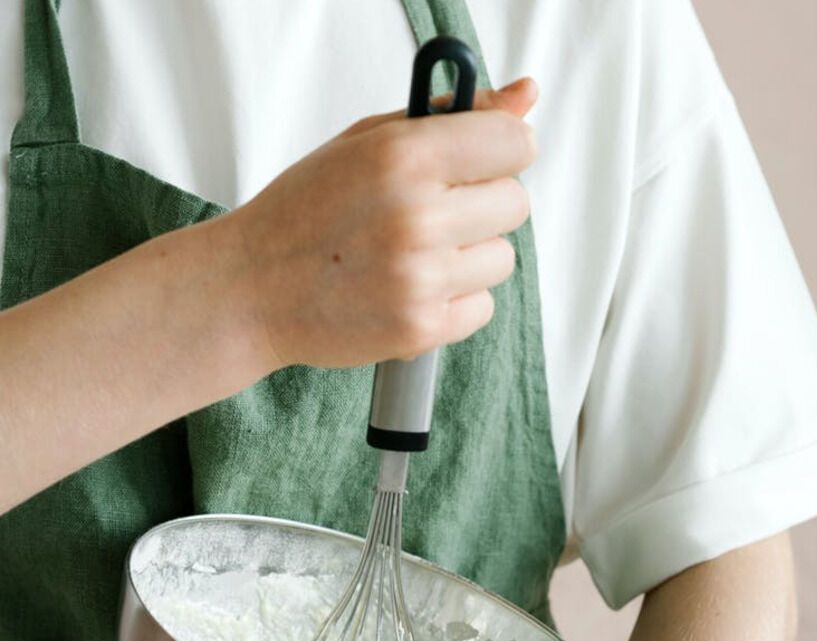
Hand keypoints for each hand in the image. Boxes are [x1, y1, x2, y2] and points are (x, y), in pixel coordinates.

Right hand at [204, 78, 540, 372]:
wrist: (249, 287)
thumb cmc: (307, 209)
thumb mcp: (367, 141)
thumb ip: (453, 116)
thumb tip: (526, 95)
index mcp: (403, 158)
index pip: (514, 143)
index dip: (504, 149)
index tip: (484, 158)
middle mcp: (417, 217)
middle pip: (516, 203)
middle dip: (483, 203)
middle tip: (432, 210)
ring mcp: (421, 277)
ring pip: (502, 258)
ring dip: (469, 254)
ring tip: (412, 252)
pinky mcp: (423, 327)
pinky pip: (483, 306)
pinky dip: (455, 300)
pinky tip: (409, 287)